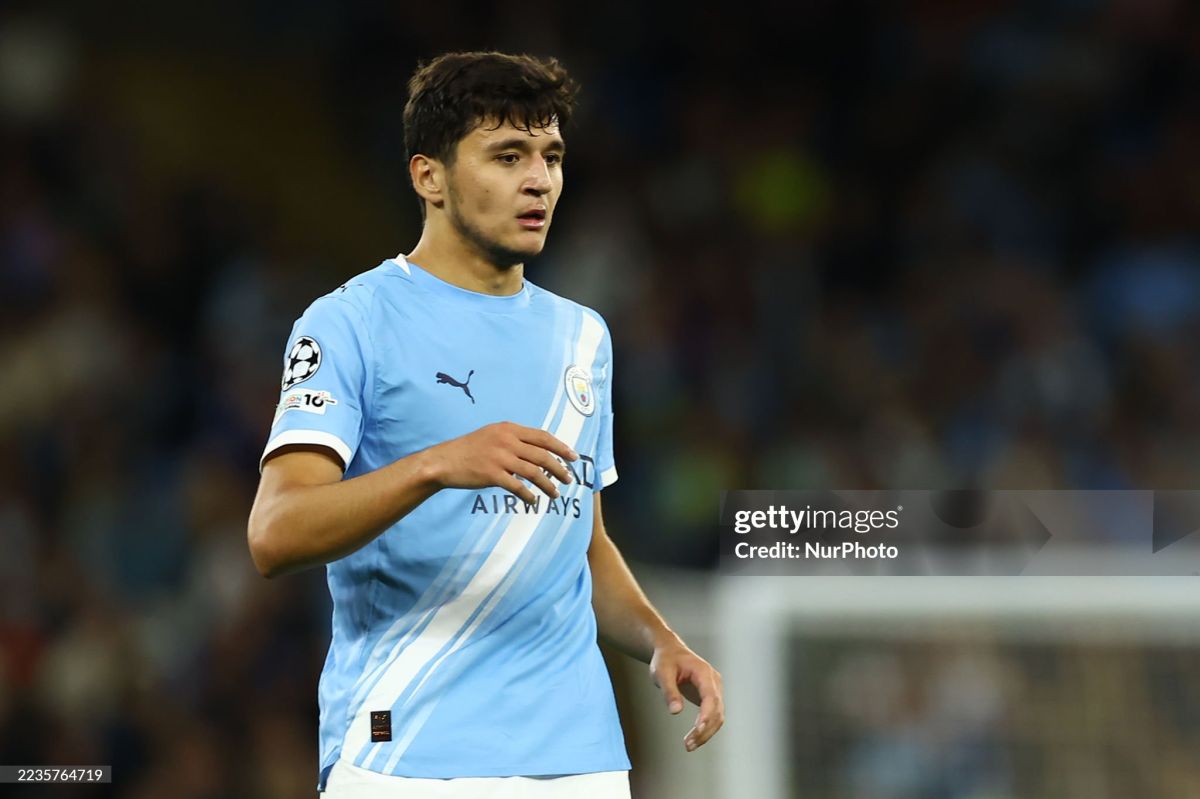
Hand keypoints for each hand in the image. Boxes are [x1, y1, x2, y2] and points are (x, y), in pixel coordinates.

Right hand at [424, 422, 576, 504]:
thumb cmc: (469, 449)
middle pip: (542, 455)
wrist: (444, 461)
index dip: (561, 447)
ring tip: (556, 493)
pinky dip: (529, 495)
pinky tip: (533, 501)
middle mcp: (507, 440)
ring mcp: (500, 457)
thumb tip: (538, 450)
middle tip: (569, 478)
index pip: (542, 437)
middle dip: (560, 468)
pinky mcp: (492, 474)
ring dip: (548, 484)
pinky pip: (518, 487)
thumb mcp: (492, 435)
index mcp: (509, 429)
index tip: (573, 457)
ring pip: (534, 472)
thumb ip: (513, 439)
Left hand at [649, 640, 724, 751]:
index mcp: (704, 672)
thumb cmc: (666, 659)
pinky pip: (713, 716)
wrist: (670, 651)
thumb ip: (669, 691)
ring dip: (706, 733)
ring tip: (689, 745)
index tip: (699, 729)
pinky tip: (695, 738)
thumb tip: (676, 711)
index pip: (711, 697)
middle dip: (705, 730)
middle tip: (689, 744)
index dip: (707, 715)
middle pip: (717, 710)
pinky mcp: (710, 697)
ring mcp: (714, 690)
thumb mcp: (662, 672)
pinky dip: (706, 729)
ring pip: (718, 716)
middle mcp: (713, 682)